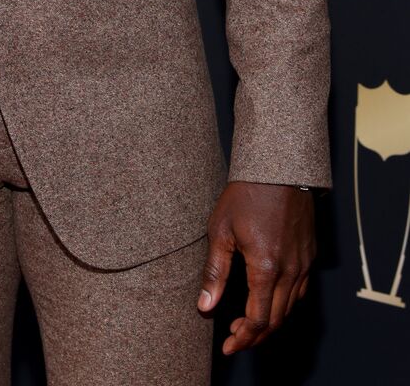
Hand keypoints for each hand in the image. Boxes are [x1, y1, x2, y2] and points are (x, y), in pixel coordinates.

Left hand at [197, 181, 314, 354]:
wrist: (278, 168)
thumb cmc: (246, 194)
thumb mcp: (220, 230)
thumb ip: (215, 272)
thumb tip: (205, 306)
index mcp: (266, 267)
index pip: (258, 319)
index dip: (243, 338)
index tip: (229, 346)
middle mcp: (291, 270)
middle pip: (277, 320)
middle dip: (255, 335)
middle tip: (234, 339)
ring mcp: (304, 264)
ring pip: (291, 308)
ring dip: (271, 322)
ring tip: (248, 324)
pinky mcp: (311, 255)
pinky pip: (301, 291)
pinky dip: (285, 305)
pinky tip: (269, 300)